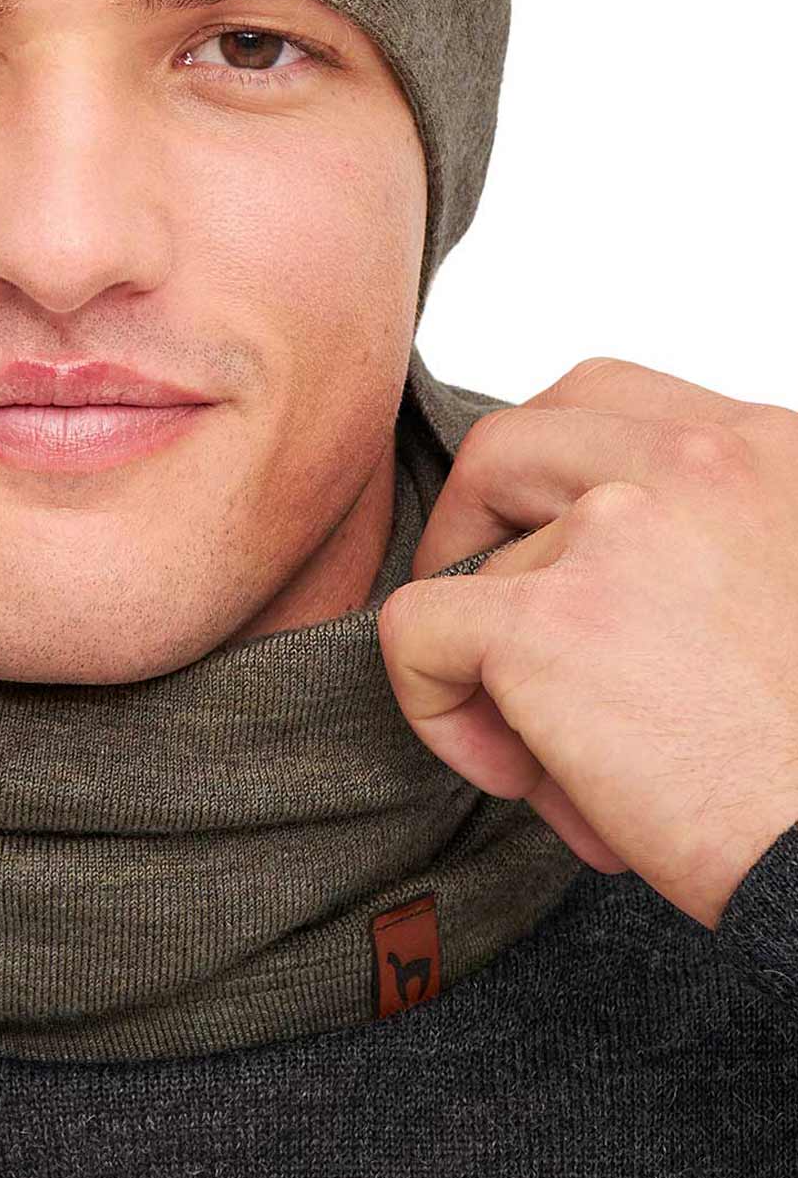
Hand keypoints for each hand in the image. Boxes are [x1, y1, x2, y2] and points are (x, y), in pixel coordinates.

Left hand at [377, 355, 797, 929]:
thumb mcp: (780, 589)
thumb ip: (694, 543)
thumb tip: (570, 566)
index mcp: (762, 450)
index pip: (601, 402)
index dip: (543, 483)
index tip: (550, 562)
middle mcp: (694, 464)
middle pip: (506, 446)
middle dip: (469, 535)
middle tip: (496, 634)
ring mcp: (615, 528)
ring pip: (470, 567)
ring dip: (491, 667)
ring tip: (571, 763)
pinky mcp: (545, 621)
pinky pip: (416, 632)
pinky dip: (437, 709)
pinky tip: (520, 774)